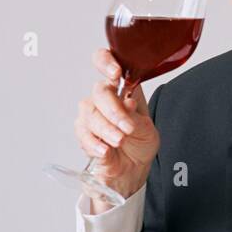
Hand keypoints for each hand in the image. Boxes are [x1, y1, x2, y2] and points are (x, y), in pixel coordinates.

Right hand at [74, 49, 159, 208]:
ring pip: (90, 115)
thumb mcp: (147, 129)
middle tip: (127, 128)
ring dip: (107, 130)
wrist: (133, 169)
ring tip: (120, 141)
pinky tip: (106, 150)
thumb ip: (135, 115)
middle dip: (113, 111)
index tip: (115, 73)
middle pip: (98, 92)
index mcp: (122, 88)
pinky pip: (83, 135)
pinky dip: (95, 144)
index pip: (104, 62)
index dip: (106, 62)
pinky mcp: (83, 134)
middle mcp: (104, 98)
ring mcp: (91, 115)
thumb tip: (126, 102)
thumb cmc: (140, 143)